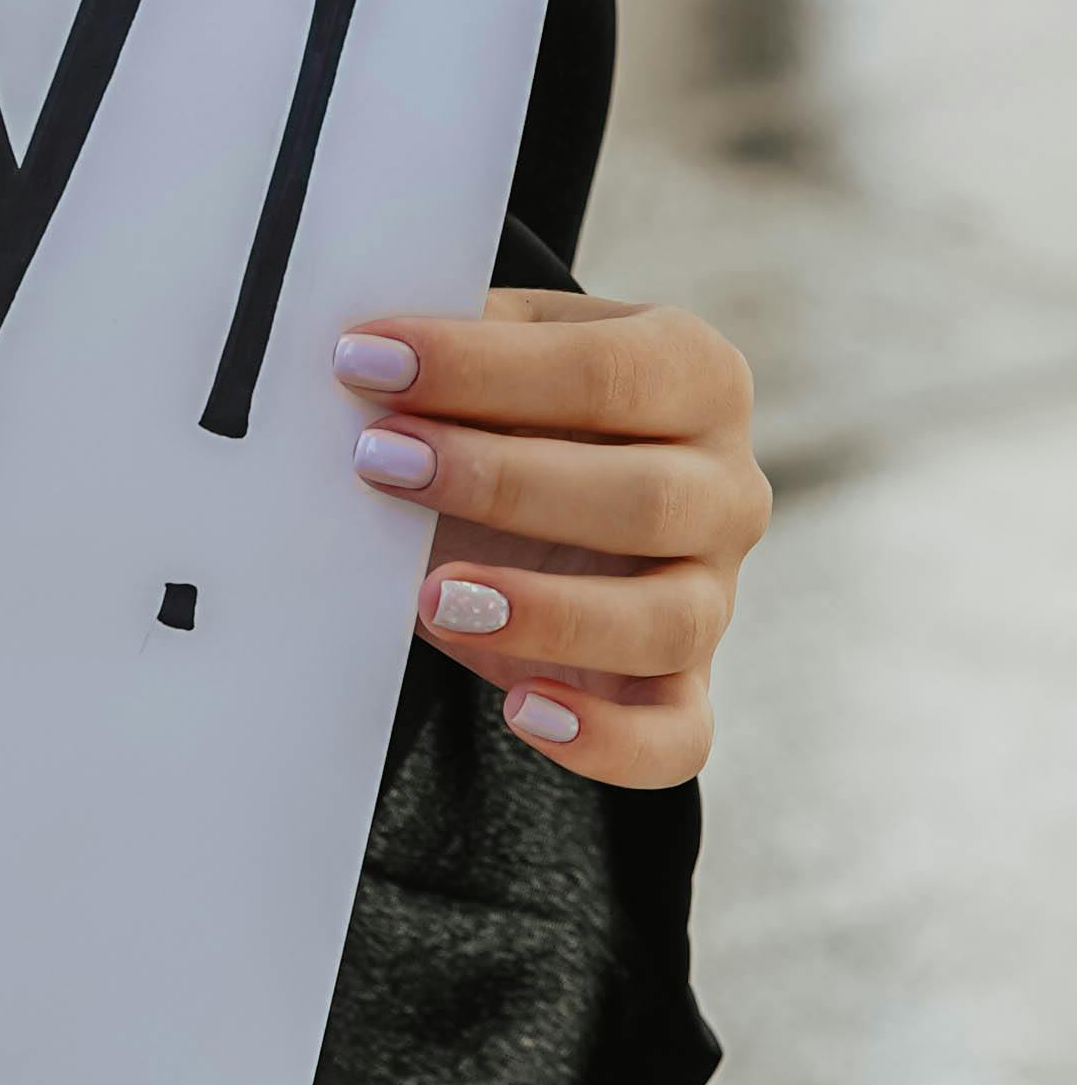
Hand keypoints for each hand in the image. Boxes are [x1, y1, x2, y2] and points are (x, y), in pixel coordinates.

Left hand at [333, 289, 768, 784]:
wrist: (522, 499)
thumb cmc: (503, 408)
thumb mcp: (486, 356)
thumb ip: (446, 344)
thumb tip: (358, 352)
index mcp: (693, 374)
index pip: (605, 371)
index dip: (481, 368)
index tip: (363, 360)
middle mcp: (727, 488)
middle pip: (648, 497)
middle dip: (502, 482)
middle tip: (379, 464)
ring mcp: (713, 596)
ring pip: (667, 622)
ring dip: (548, 614)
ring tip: (434, 597)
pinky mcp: (683, 689)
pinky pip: (677, 737)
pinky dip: (608, 740)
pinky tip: (521, 711)